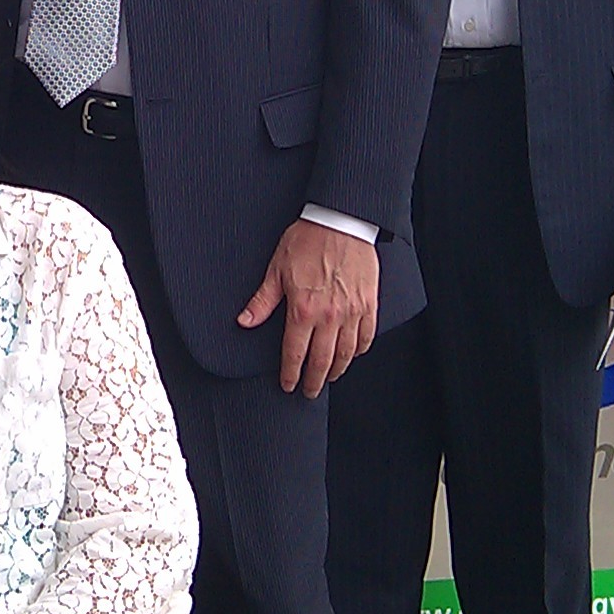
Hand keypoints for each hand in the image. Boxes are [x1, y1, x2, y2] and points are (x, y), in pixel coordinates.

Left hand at [238, 217, 379, 396]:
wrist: (340, 221)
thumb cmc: (307, 240)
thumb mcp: (276, 269)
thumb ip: (262, 300)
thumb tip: (244, 321)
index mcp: (303, 309)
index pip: (295, 353)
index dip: (291, 374)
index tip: (288, 385)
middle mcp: (329, 316)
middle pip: (321, 360)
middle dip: (314, 381)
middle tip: (309, 392)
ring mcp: (352, 311)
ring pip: (346, 353)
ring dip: (336, 370)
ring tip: (329, 377)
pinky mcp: (369, 303)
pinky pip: (366, 336)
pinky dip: (359, 350)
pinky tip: (353, 354)